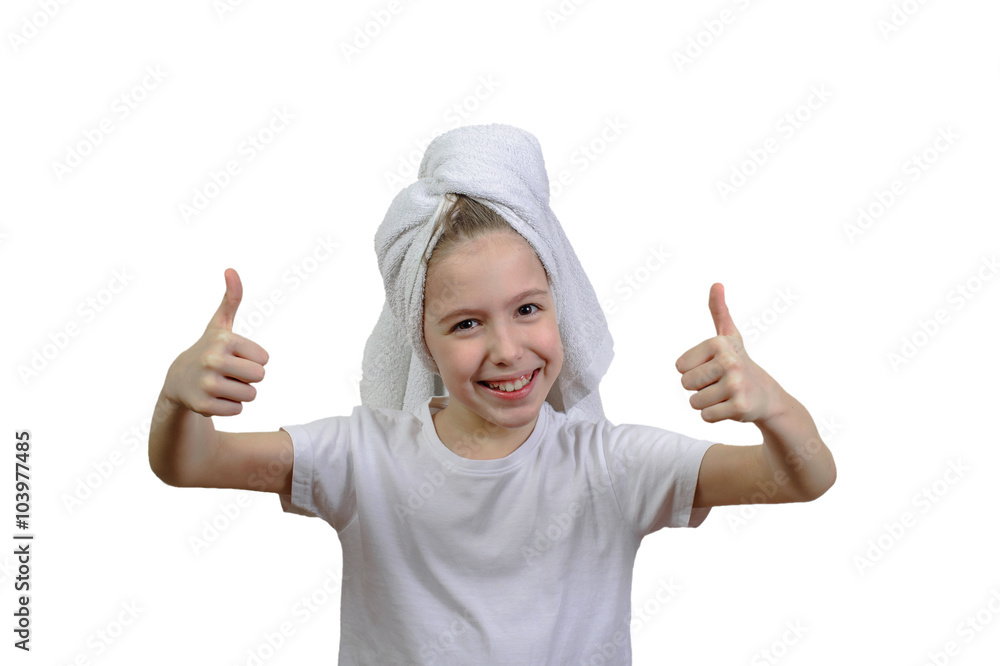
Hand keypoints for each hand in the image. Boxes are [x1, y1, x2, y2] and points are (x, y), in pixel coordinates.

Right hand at [163, 268, 269, 416]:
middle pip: (260, 377)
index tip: (233, 356)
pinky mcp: (204, 406)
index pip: (264, 359)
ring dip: (240, 392)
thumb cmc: (208, 349)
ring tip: (221, 383)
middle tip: (229, 371)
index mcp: (224, 340)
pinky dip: (230, 406)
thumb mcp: (220, 324)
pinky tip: (214, 397)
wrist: (178, 379)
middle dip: (249, 377)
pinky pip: (238, 410)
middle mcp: (213, 361)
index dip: (252, 359)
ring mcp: (207, 385)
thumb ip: (231, 298)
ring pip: (251, 395)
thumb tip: (231, 270)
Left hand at [675, 283, 783, 423]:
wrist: (767, 396)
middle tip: (720, 382)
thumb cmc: (739, 363)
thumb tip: (717, 284)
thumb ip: (719, 310)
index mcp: (719, 343)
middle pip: (685, 384)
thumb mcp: (729, 336)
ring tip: (725, 394)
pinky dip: (714, 415)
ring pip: (694, 402)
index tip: (714, 367)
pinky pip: (706, 416)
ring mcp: (736, 385)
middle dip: (699, 388)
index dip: (694, 371)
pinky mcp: (739, 407)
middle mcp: (729, 362)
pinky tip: (730, 406)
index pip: (680, 367)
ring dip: (706, 402)